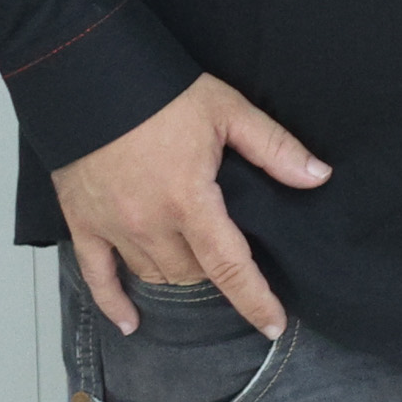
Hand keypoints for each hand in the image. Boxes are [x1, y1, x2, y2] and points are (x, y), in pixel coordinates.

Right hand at [50, 73, 330, 336]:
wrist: (90, 78)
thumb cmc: (162, 93)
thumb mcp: (228, 112)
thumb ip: (274, 148)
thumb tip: (318, 176)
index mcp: (190, 201)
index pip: (230, 266)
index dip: (254, 299)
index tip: (273, 324)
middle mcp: (150, 225)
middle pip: (192, 273)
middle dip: (216, 271)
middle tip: (230, 255)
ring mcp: (113, 228)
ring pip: (154, 275)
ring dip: (179, 274)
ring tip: (196, 262)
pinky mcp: (82, 224)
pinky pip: (97, 277)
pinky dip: (113, 303)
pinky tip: (130, 323)